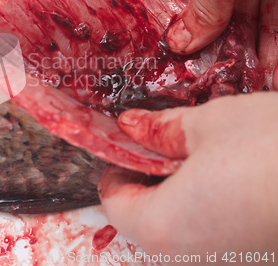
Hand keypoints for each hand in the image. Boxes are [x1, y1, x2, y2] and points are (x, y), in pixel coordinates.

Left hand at [98, 92, 277, 261]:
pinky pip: (219, 243)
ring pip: (185, 234)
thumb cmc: (277, 147)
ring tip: (211, 161)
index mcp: (163, 228)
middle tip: (172, 146)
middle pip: (148, 221)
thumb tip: (131, 126)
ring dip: (185, 198)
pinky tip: (241, 184)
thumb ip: (162, 130)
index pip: (115, 202)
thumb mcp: (211, 125)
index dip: (118, 168)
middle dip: (152, 183)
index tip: (134, 144)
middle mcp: (192, 263)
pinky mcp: (260, 260)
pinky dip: (216, 214)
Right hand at [166, 0, 277, 86]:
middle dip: (224, 45)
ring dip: (254, 52)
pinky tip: (272, 71)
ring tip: (248, 83)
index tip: (188, 58)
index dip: (190, 25)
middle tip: (218, 79)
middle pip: (226, 8)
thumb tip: (179, 41)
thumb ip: (203, 9)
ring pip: (259, 16)